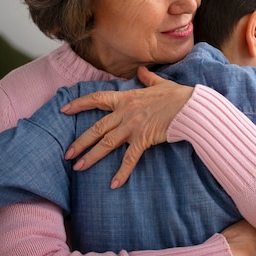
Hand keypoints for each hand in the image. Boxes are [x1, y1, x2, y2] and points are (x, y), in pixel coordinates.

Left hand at [61, 66, 193, 187]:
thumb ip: (147, 78)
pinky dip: (122, 172)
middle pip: (97, 128)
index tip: (64, 110)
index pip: (97, 99)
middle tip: (67, 154)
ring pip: (107, 143)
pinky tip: (114, 184)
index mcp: (126, 98)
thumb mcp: (160, 83)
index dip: (79, 104)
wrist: (190, 107)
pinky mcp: (143, 139)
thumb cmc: (178, 96)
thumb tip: (141, 71)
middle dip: (80, 141)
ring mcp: (133, 126)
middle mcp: (125, 113)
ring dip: (91, 156)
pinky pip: (129, 158)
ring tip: (78, 167)